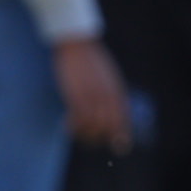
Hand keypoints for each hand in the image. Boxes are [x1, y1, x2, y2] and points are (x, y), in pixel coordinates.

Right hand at [52, 37, 129, 151]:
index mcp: (117, 90)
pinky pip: (78, 118)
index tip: (120, 148)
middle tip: (89, 139)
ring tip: (77, 132)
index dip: (123, 136)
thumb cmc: (91, 58)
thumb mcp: (108, 74)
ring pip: (94, 126)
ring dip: (85, 134)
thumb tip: (113, 105)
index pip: (124, 118)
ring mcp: (93, 96)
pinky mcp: (76, 95)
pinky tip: (67, 124)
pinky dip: (74, 126)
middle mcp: (108, 95)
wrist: (77, 42)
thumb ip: (111, 91)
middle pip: (109, 126)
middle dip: (101, 138)